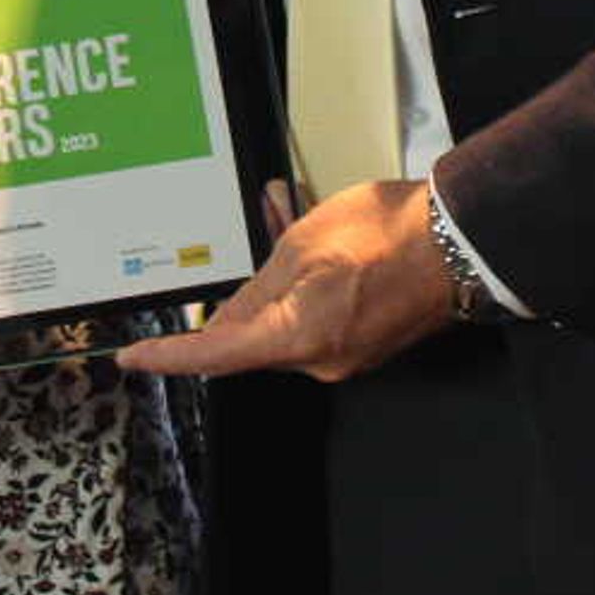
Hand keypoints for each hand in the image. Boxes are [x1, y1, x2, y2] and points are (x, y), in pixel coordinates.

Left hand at [117, 178, 459, 382]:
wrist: (460, 240)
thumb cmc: (390, 234)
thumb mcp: (302, 246)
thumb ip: (256, 290)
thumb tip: (225, 323)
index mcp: (299, 339)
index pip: (215, 356)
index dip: (169, 357)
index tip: (135, 359)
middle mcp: (322, 362)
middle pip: (251, 342)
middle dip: (237, 303)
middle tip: (243, 256)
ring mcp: (347, 357)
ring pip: (284, 329)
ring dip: (275, 291)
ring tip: (292, 232)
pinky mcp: (365, 345)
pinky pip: (315, 326)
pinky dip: (304, 295)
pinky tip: (316, 254)